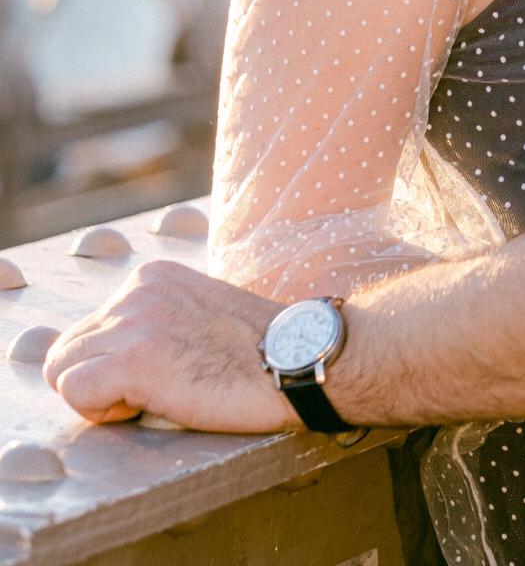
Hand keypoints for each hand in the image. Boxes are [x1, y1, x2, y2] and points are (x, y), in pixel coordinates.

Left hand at [44, 258, 293, 433]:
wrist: (297, 359)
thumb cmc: (256, 352)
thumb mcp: (196, 315)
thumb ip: (153, 322)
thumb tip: (108, 361)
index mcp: (152, 276)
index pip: (90, 329)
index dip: (116, 365)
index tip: (163, 372)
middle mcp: (136, 289)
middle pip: (67, 349)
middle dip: (99, 380)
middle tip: (155, 391)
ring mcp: (134, 320)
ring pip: (62, 370)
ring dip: (100, 396)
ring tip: (154, 396)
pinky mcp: (135, 359)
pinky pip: (74, 392)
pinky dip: (103, 411)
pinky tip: (149, 405)